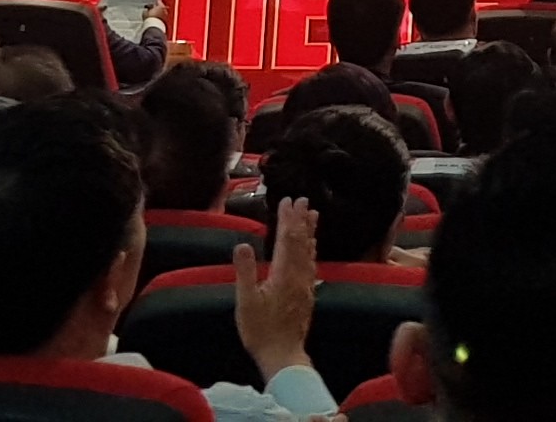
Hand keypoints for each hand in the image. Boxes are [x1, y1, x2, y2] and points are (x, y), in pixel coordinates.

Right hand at [236, 198, 321, 381]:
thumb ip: (245, 271)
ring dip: (310, 232)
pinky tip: (311, 248)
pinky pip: (312, 265)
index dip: (288, 219)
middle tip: (303, 200)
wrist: (283, 355)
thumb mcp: (246, 301)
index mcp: (284, 275)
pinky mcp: (307, 295)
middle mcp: (299, 276)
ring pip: (310, 252)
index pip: (287, 239)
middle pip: (302, 242)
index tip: (287, 201)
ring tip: (313, 215)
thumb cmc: (260, 330)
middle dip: (301, 220)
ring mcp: (306, 286)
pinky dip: (312, 250)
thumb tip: (242, 244)